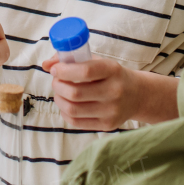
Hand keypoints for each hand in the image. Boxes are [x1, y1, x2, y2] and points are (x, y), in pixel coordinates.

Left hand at [43, 56, 178, 129]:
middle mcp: (114, 91)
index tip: (56, 70)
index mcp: (113, 70)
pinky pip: (76, 122)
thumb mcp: (98, 61)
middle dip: (58, 86)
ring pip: (73, 109)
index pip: (85, 71)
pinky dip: (65, 112)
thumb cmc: (111, 75)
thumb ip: (71, 59)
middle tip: (56, 81)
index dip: (64, 71)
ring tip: (60, 93)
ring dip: (59, 99)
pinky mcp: (107, 125)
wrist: (138, 95)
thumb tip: (46, 65)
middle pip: (75, 93)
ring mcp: (111, 111)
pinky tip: (67, 105)